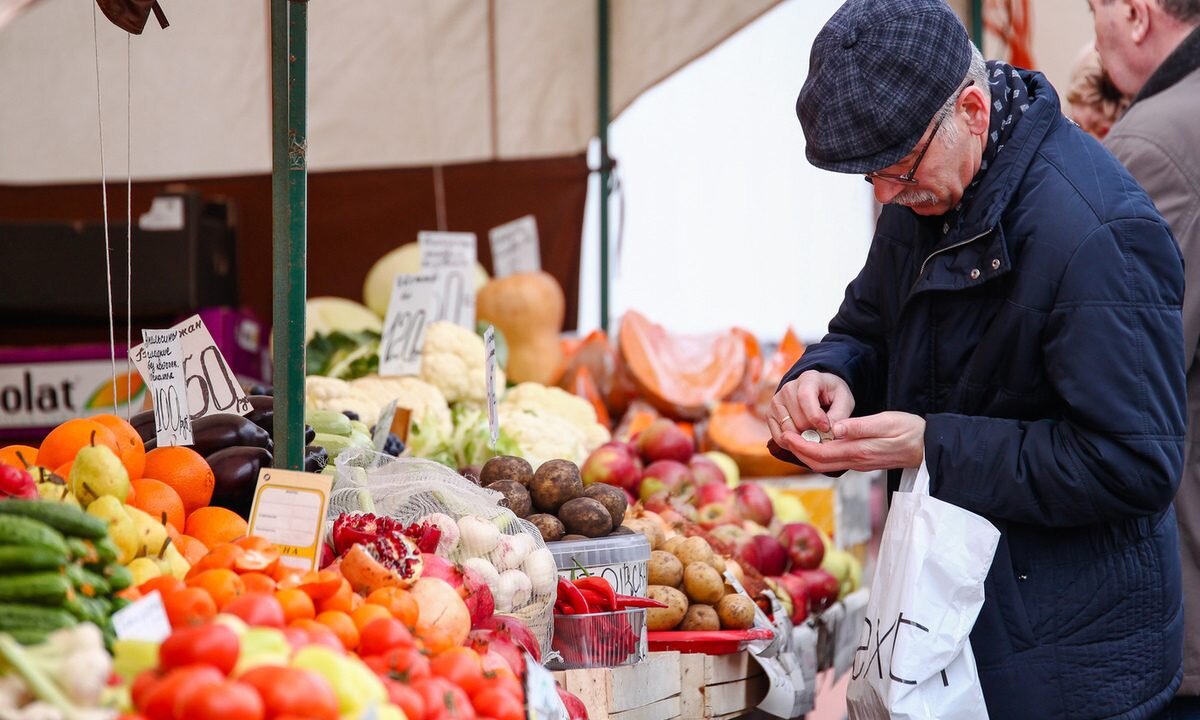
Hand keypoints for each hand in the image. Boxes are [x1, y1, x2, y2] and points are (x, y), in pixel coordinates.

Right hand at [769, 370, 855, 444]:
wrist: (819, 392)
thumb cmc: (833, 396)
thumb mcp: (844, 401)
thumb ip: (839, 416)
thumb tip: (830, 432)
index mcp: (808, 379)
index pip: (804, 397)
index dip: (815, 416)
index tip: (826, 429)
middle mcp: (788, 388)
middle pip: (798, 419)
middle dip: (814, 431)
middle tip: (824, 434)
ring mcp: (776, 401)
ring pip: (788, 430)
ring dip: (803, 438)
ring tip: (815, 436)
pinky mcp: (770, 415)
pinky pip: (778, 437)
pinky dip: (792, 444)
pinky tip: (803, 440)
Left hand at [779, 411, 924, 472]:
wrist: (928, 447)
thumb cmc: (910, 431)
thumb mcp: (886, 422)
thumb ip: (860, 426)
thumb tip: (835, 428)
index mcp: (858, 450)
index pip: (820, 452)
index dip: (800, 446)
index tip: (786, 435)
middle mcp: (856, 460)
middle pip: (818, 463)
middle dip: (798, 452)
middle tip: (784, 437)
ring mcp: (859, 463)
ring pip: (825, 464)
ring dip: (807, 454)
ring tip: (795, 440)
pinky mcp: (862, 461)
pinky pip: (834, 461)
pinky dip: (820, 454)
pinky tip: (816, 443)